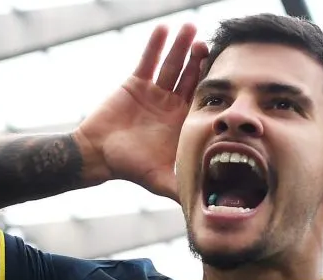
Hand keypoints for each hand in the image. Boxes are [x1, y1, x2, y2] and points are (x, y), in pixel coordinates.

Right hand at [77, 24, 206, 200]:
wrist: (98, 155)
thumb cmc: (130, 167)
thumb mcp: (161, 179)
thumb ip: (183, 187)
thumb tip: (207, 207)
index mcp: (182, 122)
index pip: (202, 100)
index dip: (212, 85)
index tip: (224, 71)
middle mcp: (172, 104)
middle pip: (190, 77)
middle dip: (198, 60)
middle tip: (208, 43)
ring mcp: (155, 92)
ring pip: (171, 64)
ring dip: (180, 46)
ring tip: (189, 28)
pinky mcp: (136, 83)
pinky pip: (148, 60)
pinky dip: (155, 45)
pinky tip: (164, 29)